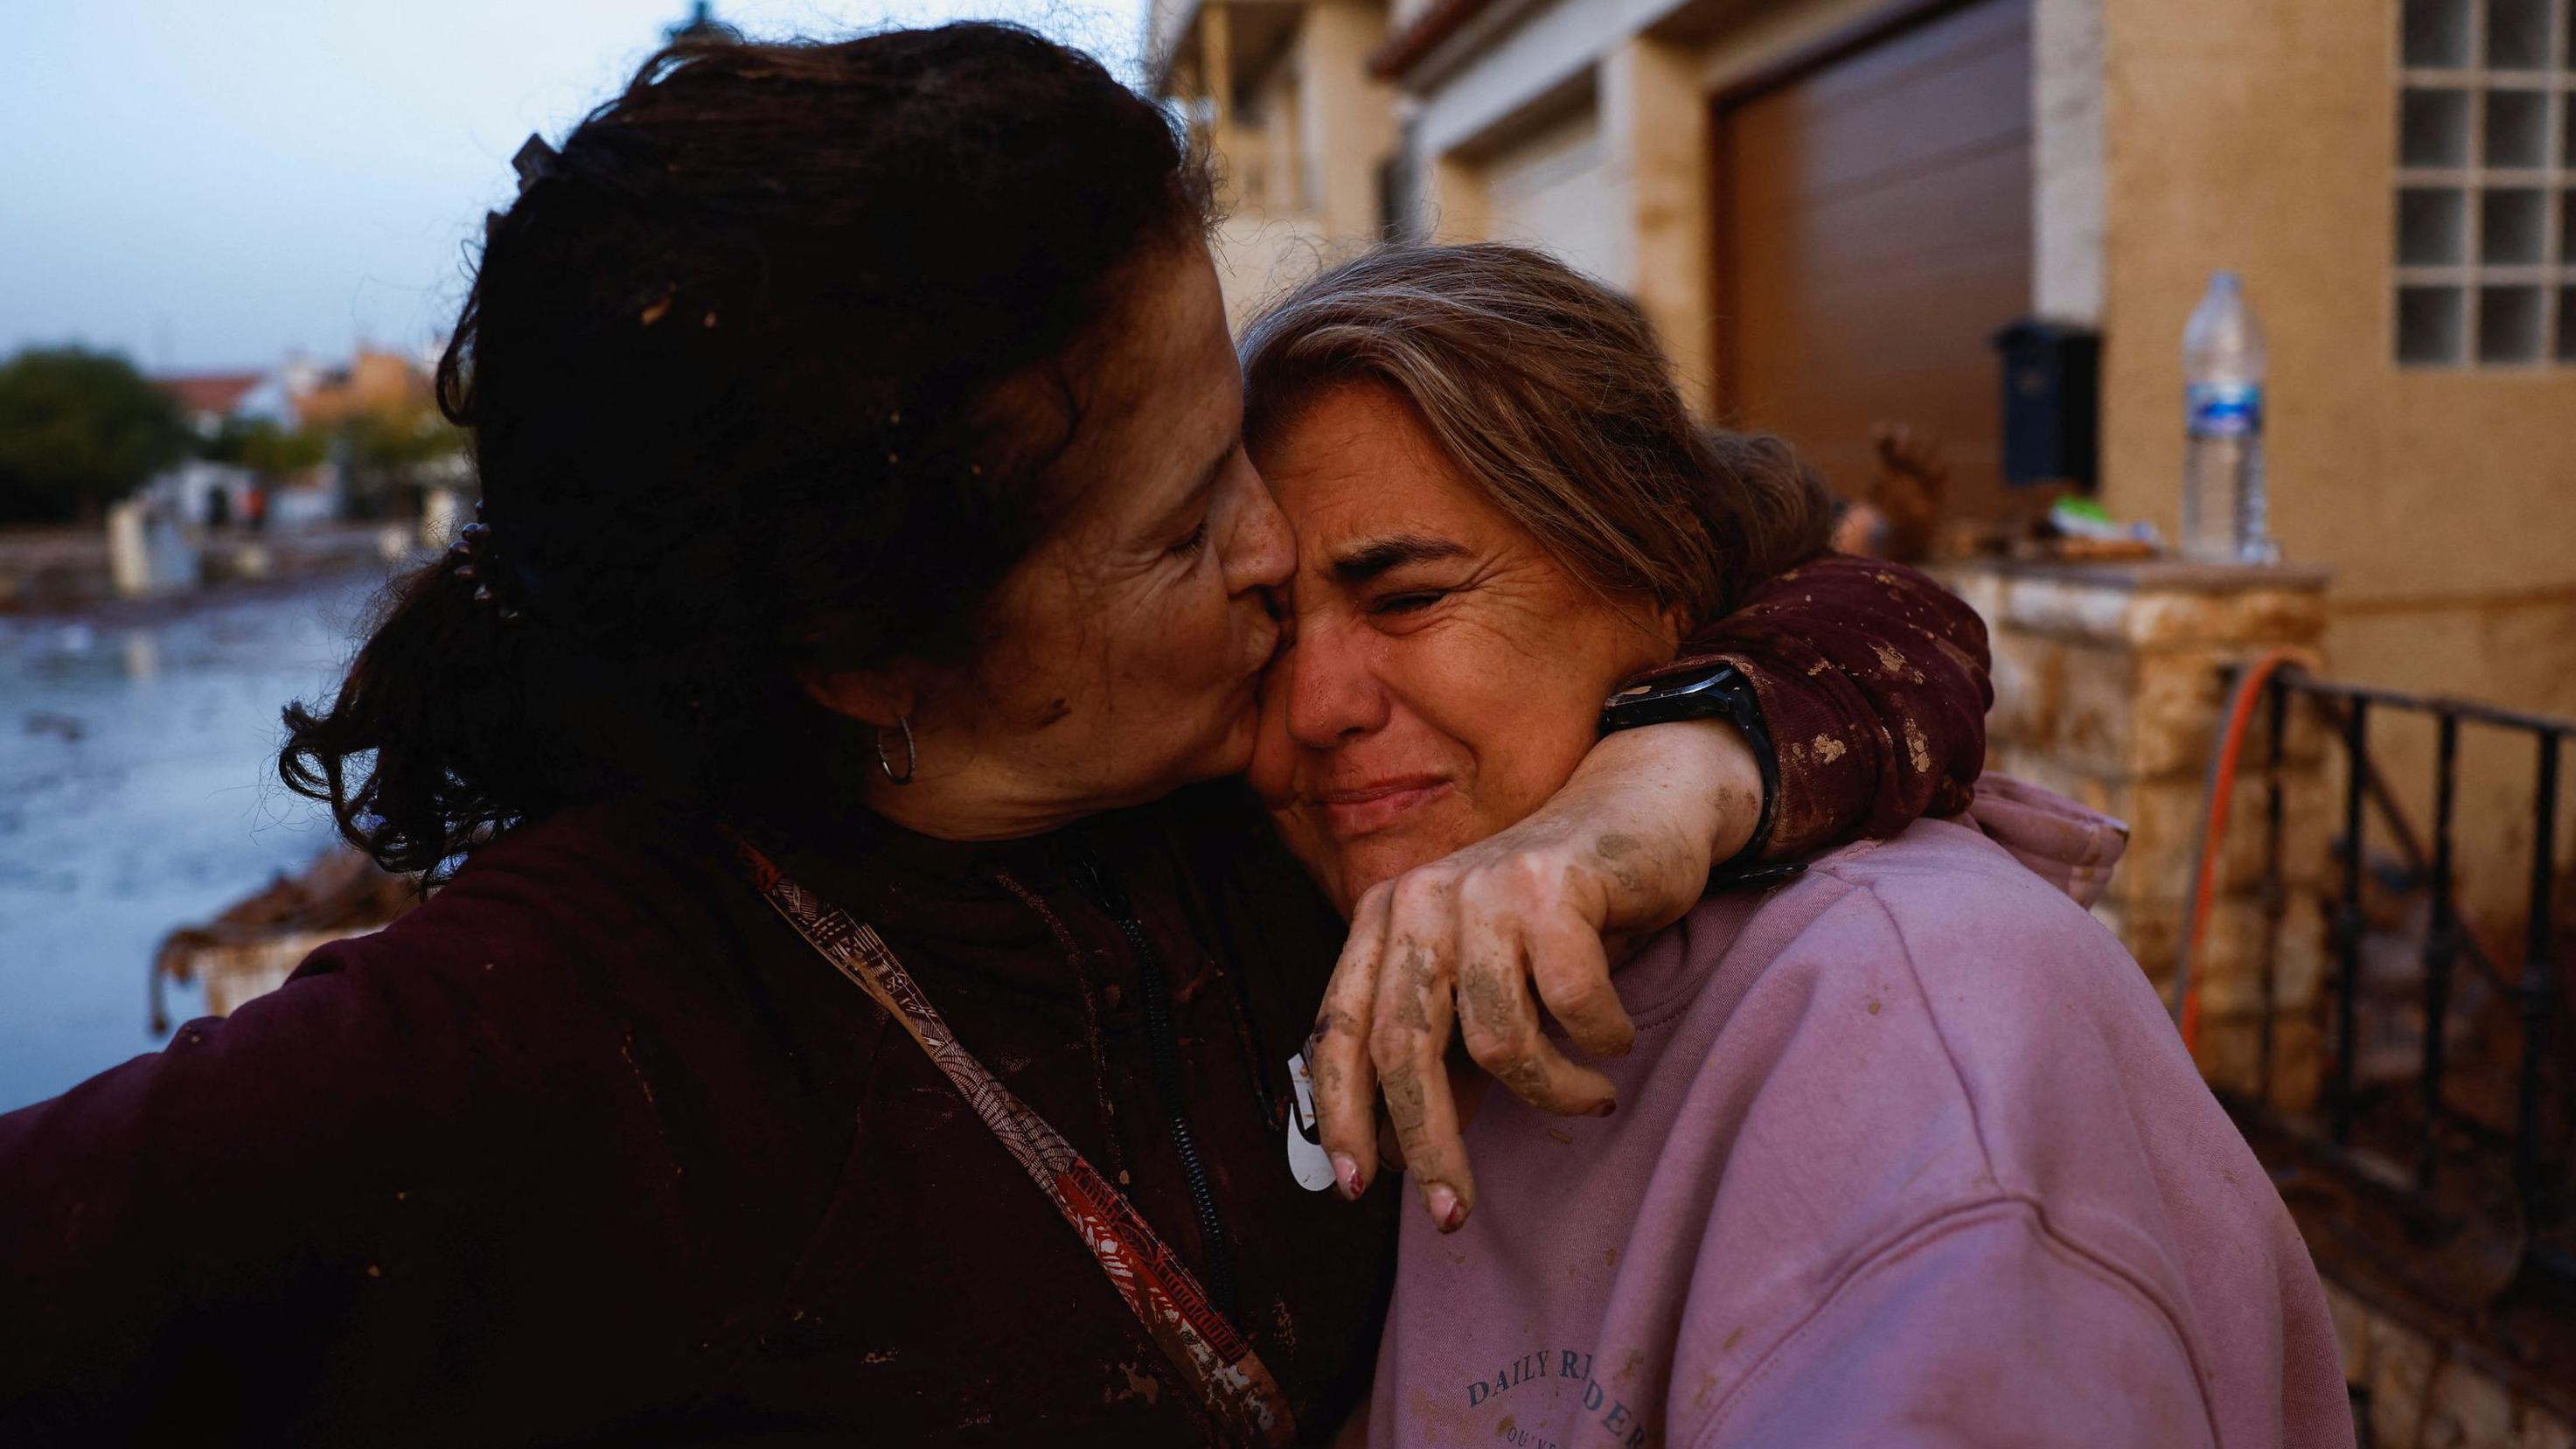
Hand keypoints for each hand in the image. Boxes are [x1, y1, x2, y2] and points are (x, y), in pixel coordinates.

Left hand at [1304, 718, 1762, 1230]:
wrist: (1638, 809)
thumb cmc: (1555, 913)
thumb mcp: (1483, 975)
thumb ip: (1441, 1045)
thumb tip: (1399, 1155)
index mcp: (1386, 919)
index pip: (1340, 1029)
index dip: (1341, 1113)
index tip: (1357, 1186)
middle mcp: (1420, 898)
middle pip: (1404, 1047)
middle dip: (1429, 1144)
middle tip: (1457, 1211)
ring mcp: (1483, 888)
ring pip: (1498, 1039)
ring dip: (1553, 1091)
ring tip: (1590, 1096)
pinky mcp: (1552, 885)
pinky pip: (1574, 1004)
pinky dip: (1602, 1040)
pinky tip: (1617, 1038)